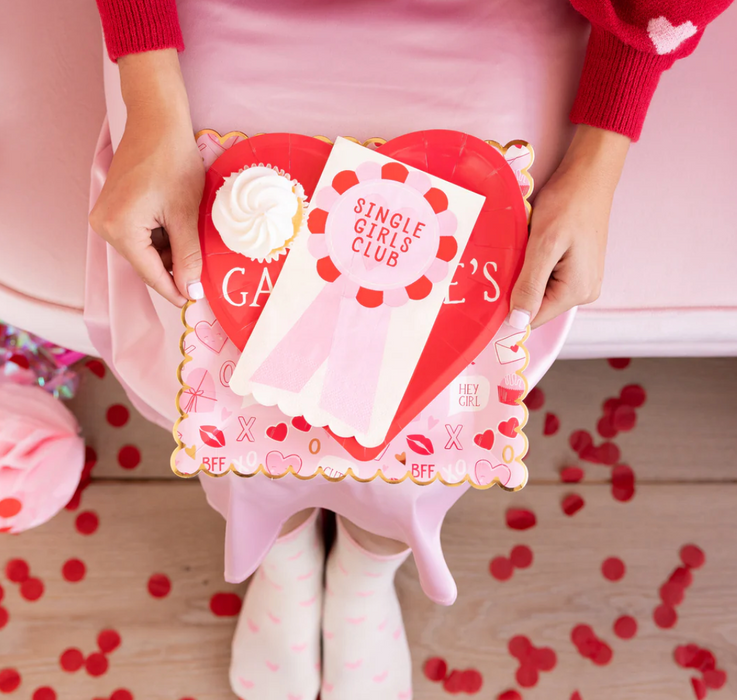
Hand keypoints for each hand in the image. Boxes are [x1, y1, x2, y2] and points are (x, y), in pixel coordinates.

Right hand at [89, 50, 204, 306]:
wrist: (156, 120)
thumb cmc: (173, 161)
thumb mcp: (186, 215)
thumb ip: (188, 256)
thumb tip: (191, 291)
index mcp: (119, 230)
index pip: (151, 274)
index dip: (175, 289)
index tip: (196, 300)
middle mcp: (104, 226)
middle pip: (146, 263)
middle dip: (174, 266)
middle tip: (203, 266)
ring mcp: (106, 217)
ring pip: (145, 250)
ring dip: (170, 250)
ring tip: (192, 233)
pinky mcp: (113, 208)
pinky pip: (140, 235)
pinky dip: (162, 236)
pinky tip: (179, 224)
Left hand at [508, 125, 629, 329]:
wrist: (588, 175)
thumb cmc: (567, 203)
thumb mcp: (543, 245)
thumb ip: (530, 286)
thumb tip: (518, 323)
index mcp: (576, 291)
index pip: (532, 318)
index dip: (508, 308)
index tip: (489, 291)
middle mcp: (584, 292)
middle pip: (536, 305)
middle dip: (517, 287)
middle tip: (509, 258)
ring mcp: (583, 281)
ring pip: (539, 291)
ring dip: (524, 275)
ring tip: (523, 249)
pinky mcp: (578, 269)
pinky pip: (547, 278)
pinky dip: (534, 266)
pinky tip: (532, 247)